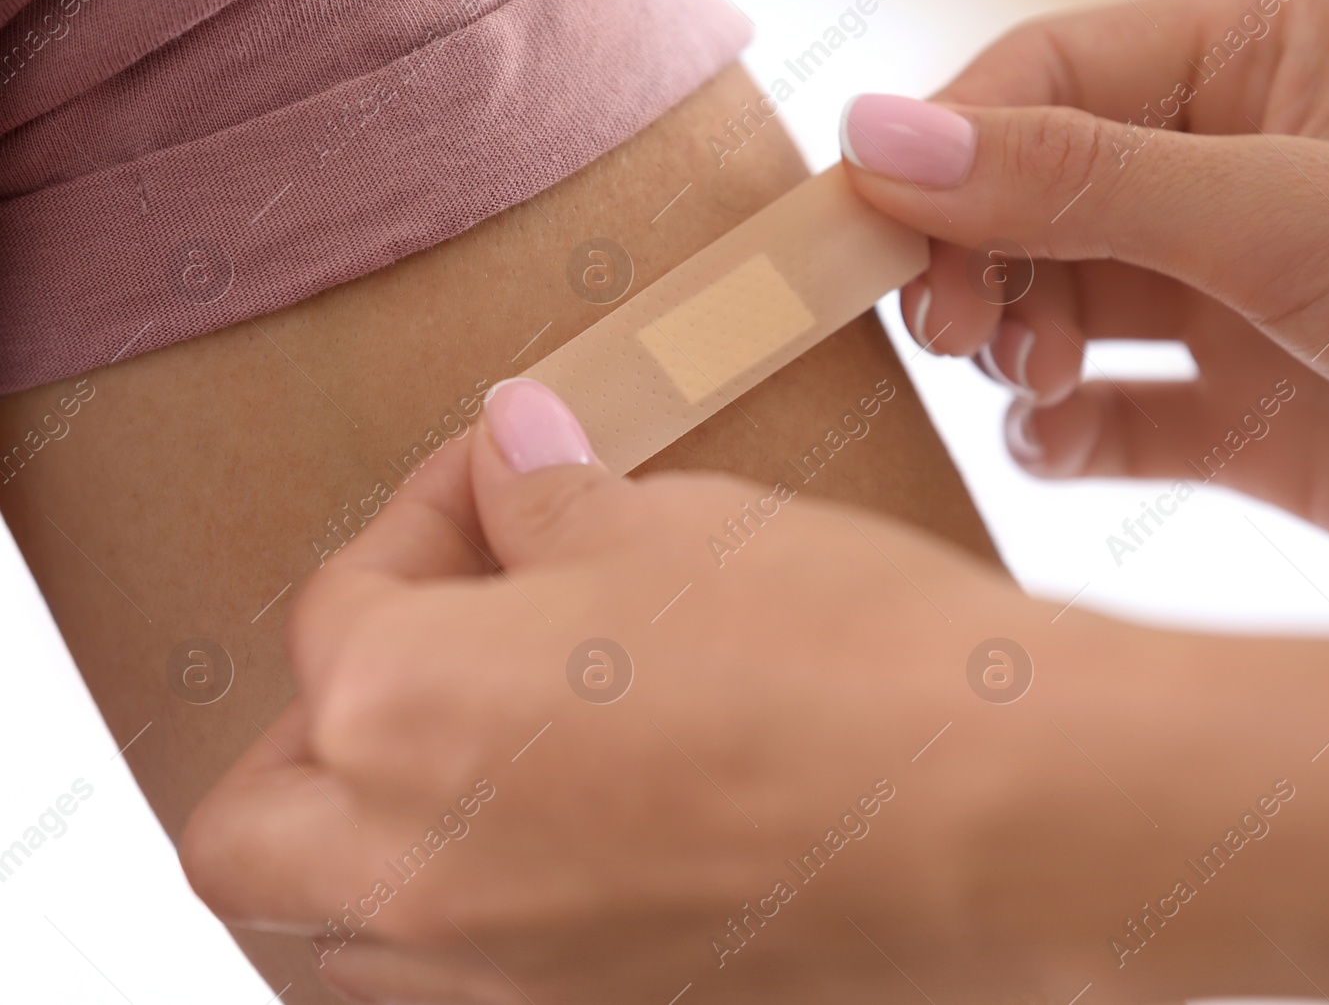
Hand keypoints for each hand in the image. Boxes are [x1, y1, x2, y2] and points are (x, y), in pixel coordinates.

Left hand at [178, 380, 1328, 1002]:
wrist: (1004, 817)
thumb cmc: (849, 651)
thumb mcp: (683, 528)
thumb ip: (550, 500)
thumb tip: (507, 452)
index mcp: (408, 715)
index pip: (345, 601)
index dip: (424, 512)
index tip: (505, 477)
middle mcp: (418, 872)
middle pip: (249, 819)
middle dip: (308, 716)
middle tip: (425, 636)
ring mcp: (499, 976)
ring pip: (319, 932)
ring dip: (345, 835)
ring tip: (457, 749)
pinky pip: (436, 986)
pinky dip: (435, 922)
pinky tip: (535, 843)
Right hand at [841, 0, 1328, 636]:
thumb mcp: (1285, 221)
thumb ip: (1078, 181)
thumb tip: (880, 137)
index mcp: (1261, 59)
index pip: (1046, 80)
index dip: (945, 149)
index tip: (868, 232)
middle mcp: (1236, 167)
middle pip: (1032, 193)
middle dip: (976, 259)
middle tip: (946, 333)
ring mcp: (1234, 293)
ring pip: (1056, 300)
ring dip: (1015, 343)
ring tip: (1035, 383)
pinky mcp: (1238, 409)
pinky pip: (1106, 412)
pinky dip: (1062, 432)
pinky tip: (1062, 444)